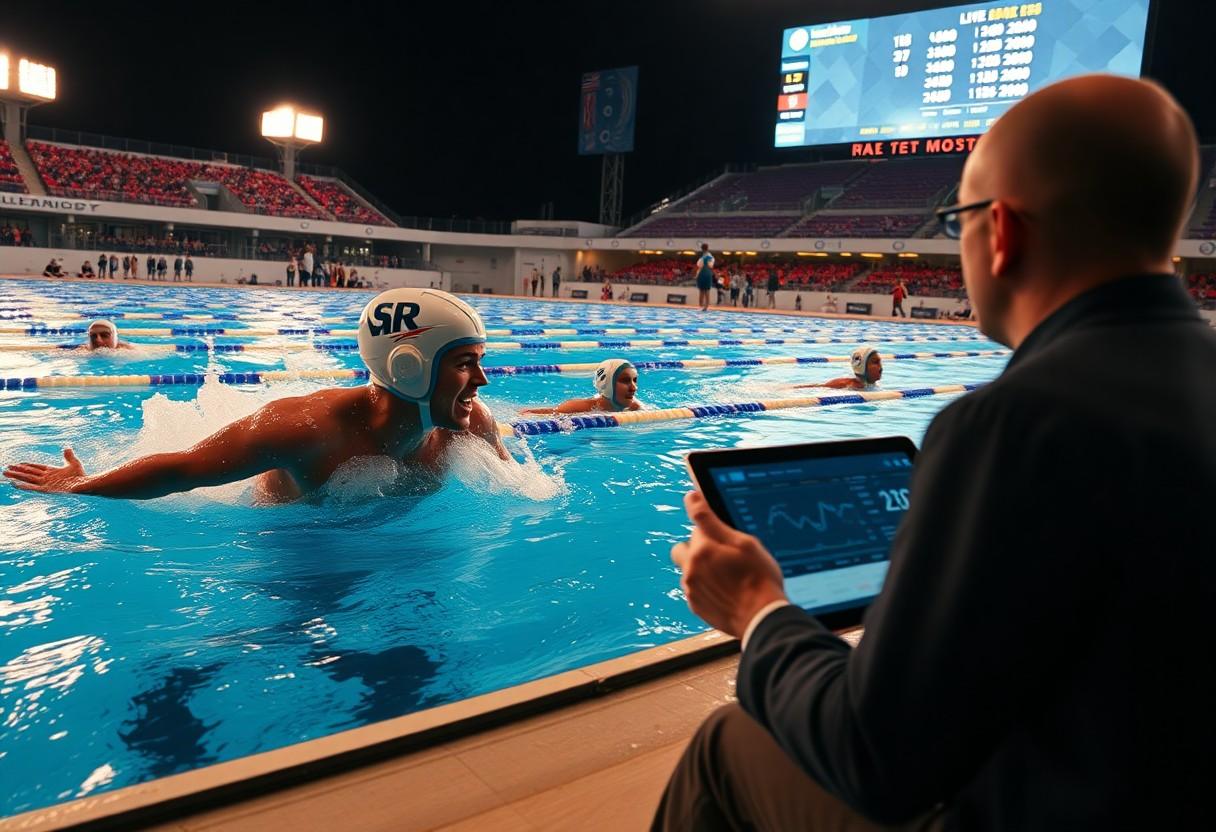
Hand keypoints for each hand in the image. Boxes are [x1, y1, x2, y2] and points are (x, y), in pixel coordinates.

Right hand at [4, 449, 88, 493]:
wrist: (85, 484)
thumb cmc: (81, 476)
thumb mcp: (74, 463)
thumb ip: (69, 456)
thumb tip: (67, 447)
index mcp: (52, 472)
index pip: (36, 468)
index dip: (27, 466)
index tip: (17, 463)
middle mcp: (47, 478)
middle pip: (29, 473)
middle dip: (17, 471)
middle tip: (5, 469)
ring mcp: (46, 484)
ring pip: (28, 479)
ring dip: (16, 476)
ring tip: (5, 473)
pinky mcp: (47, 490)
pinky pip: (32, 488)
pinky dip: (23, 486)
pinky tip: (14, 484)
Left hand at [671, 490, 787, 637]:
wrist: (762, 618)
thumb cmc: (758, 579)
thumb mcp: (743, 542)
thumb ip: (710, 519)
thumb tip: (691, 496)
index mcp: (701, 549)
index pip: (697, 526)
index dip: (713, 530)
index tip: (725, 537)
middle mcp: (690, 568)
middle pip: (684, 548)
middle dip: (698, 549)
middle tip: (722, 556)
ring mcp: (691, 589)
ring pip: (689, 570)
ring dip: (702, 570)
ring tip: (728, 578)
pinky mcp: (695, 605)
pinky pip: (695, 589)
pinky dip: (706, 588)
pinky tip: (725, 591)